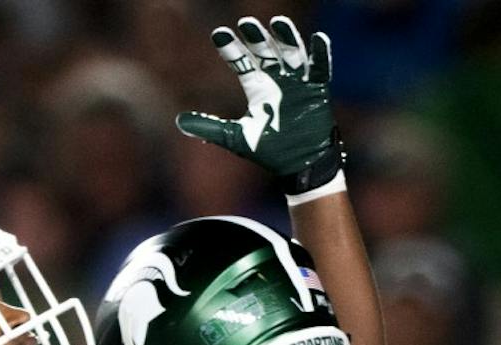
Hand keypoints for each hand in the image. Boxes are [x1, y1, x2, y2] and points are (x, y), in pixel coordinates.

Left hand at [177, 16, 342, 194]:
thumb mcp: (236, 138)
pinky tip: (317, 40)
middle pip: (266, 52)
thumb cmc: (270, 151)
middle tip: (247, 22)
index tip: (218, 34)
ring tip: (279, 23)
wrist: (300, 167)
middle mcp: (277, 80)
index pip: (242, 62)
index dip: (231, 49)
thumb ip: (210, 128)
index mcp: (257, 88)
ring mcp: (298, 84)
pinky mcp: (317, 92)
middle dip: (257, 38)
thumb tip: (179, 122)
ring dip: (287, 38)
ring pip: (292, 54)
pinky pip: (320, 69)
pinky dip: (320, 55)